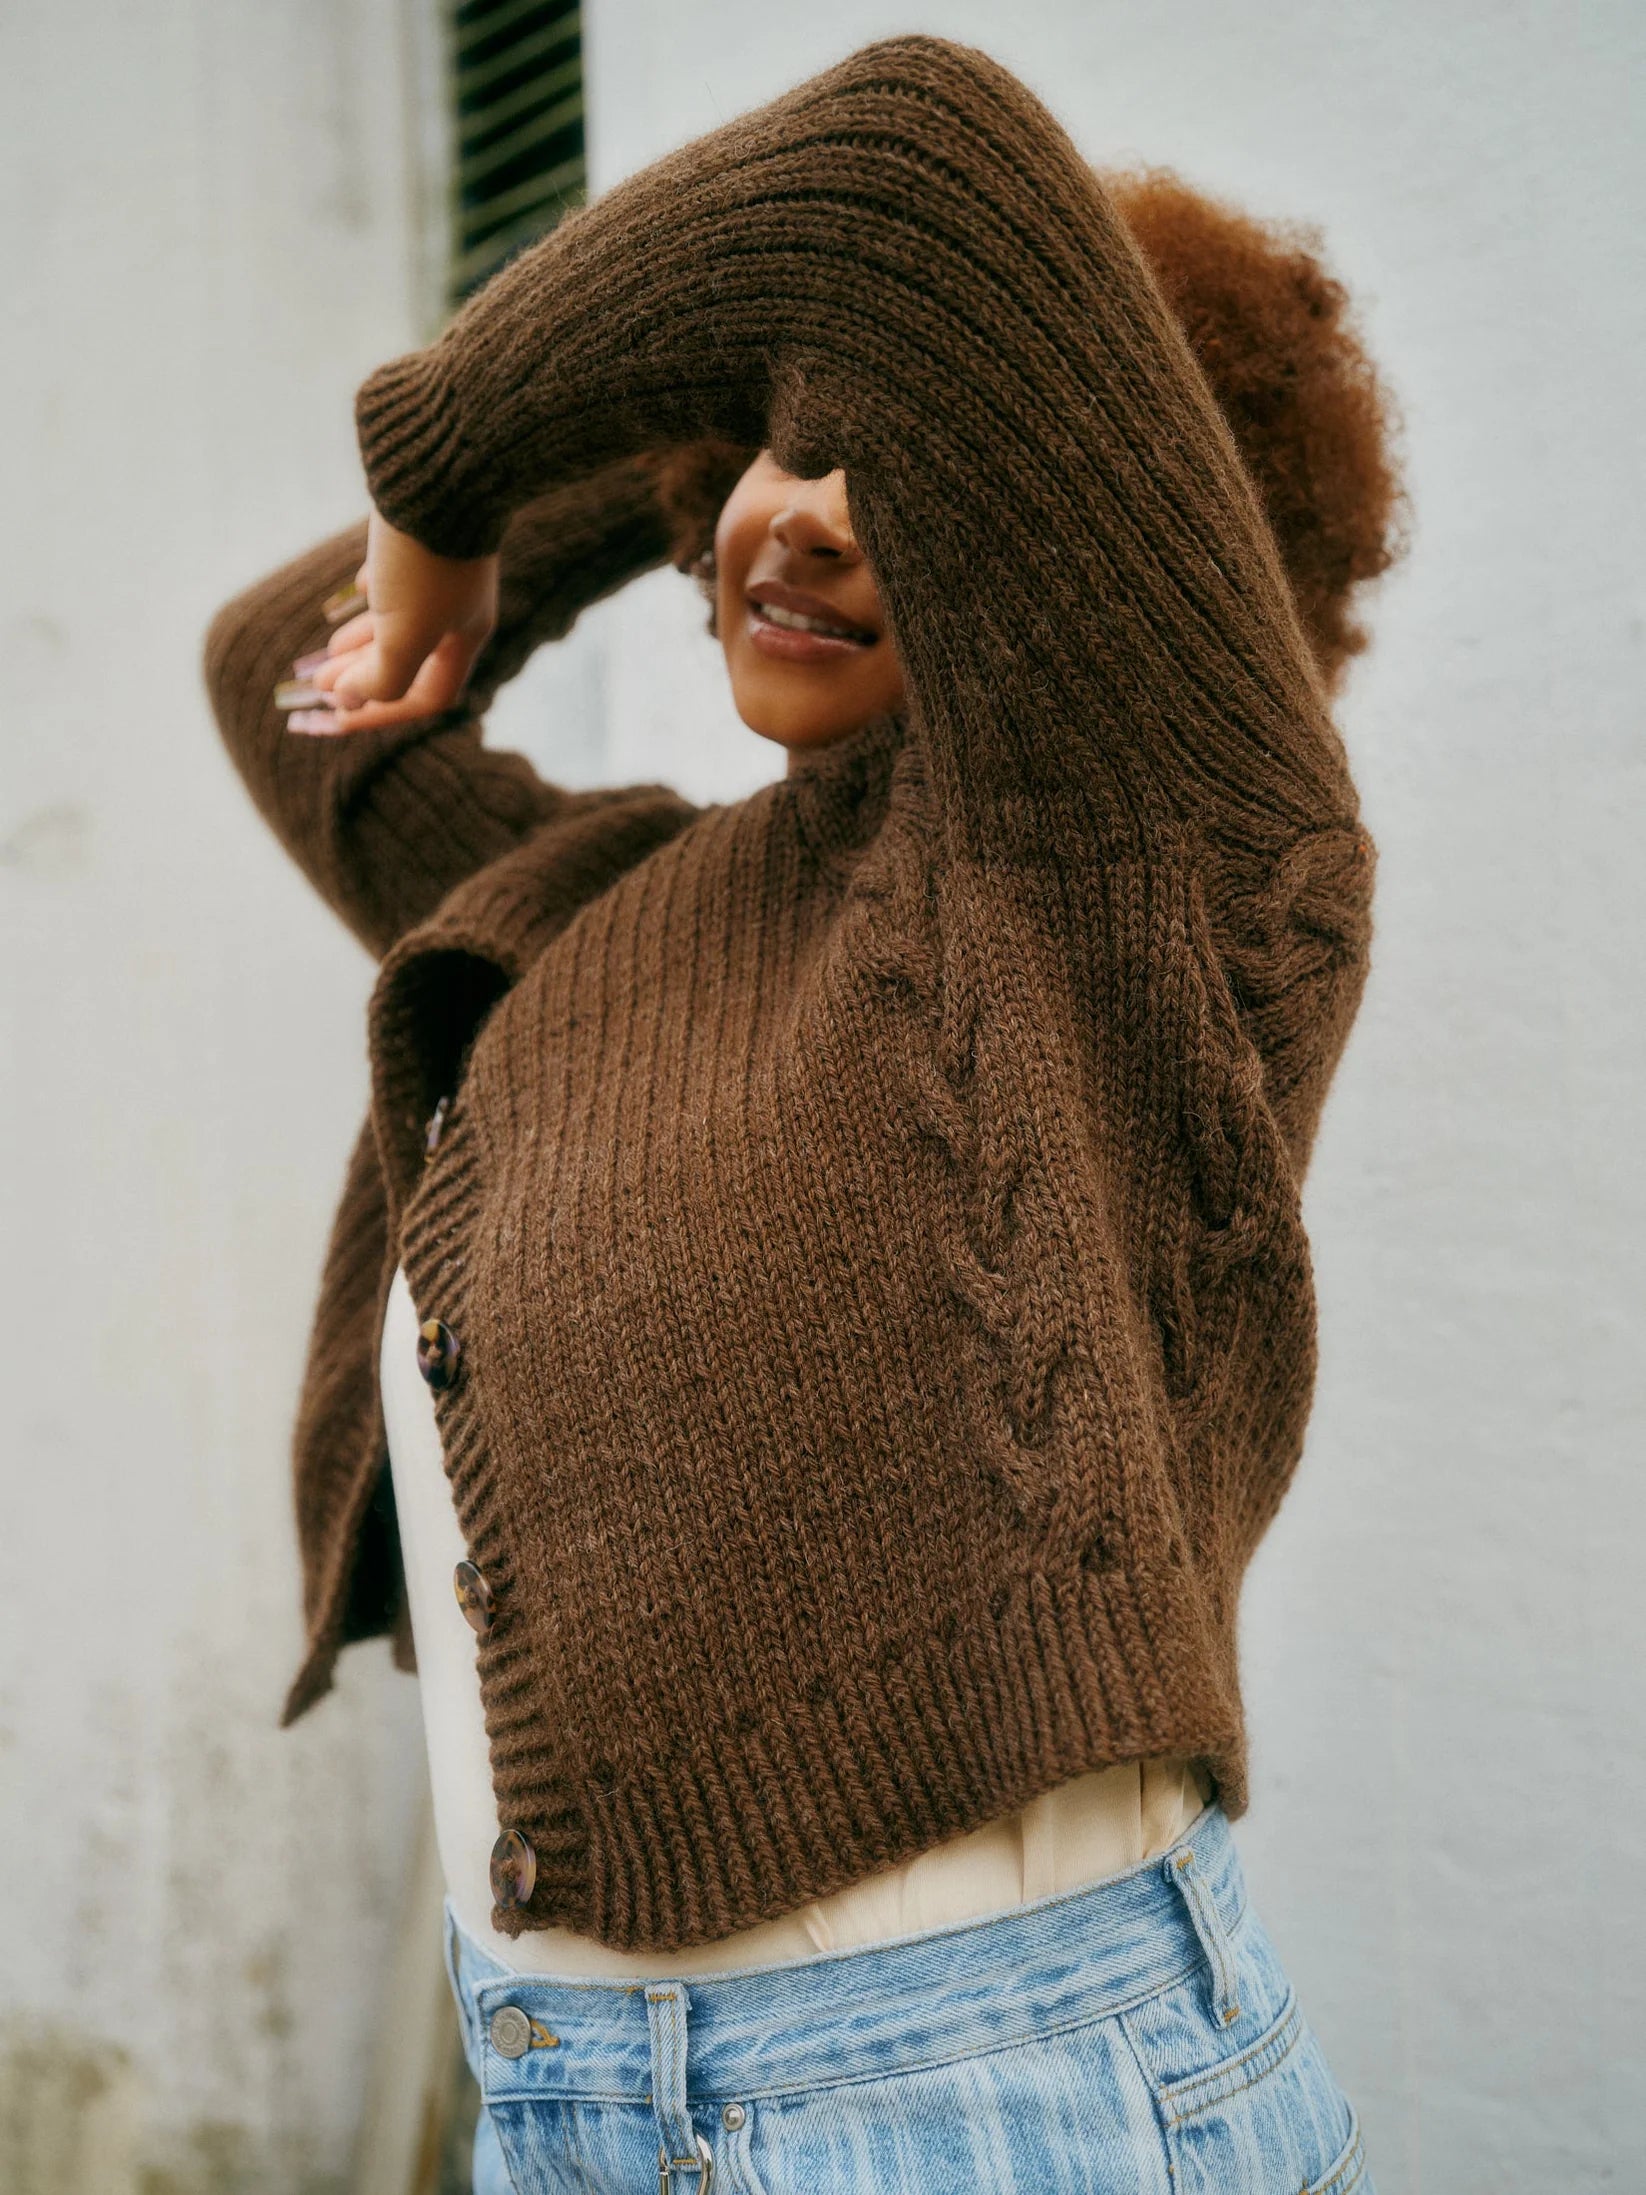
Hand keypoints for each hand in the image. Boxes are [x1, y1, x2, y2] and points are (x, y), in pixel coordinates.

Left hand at [284, 508, 499, 735]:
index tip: (334, 716)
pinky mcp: (419, 536)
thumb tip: (347, 700)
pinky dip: (366, 598)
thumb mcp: (406, 632)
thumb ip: (381, 677)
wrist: (443, 461)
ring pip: (398, 622)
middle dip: (361, 680)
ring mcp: (439, 569)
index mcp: (465, 635)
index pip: (426, 697)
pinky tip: (346, 598)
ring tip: (323, 655)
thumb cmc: (426, 556)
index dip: (379, 715)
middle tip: (316, 686)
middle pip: (408, 662)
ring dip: (359, 644)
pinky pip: (392, 579)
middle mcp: (457, 607)